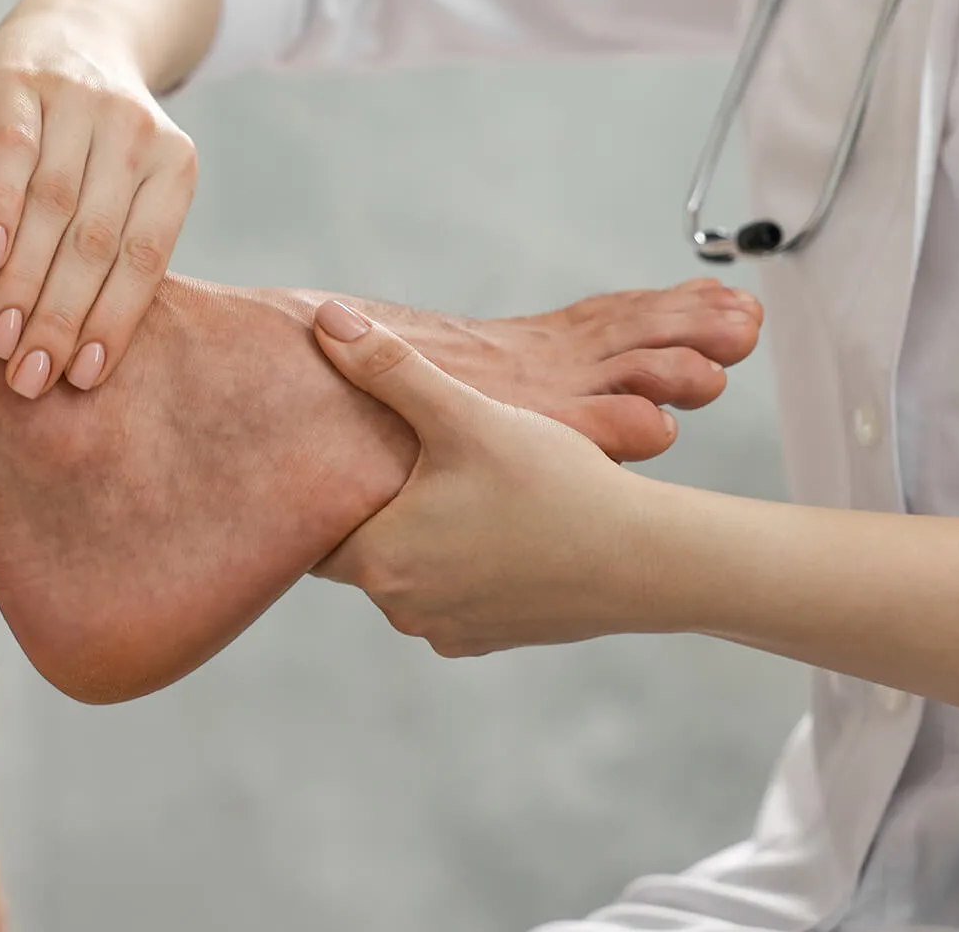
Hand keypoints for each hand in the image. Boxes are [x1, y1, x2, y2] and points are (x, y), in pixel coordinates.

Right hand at [0, 0, 197, 398]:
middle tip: (28, 378)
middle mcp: (136, 131)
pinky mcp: (23, 79)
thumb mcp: (128, 184)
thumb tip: (82, 364)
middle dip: (61, 318)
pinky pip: (13, 150)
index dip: (114, 322)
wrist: (75, 28)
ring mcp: (80, 100)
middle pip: (97, 241)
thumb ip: (114, 251)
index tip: (81, 380)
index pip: (144, 259)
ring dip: (24, 280)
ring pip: (54, 204)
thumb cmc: (97, 143)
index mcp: (175, 166)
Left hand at [310, 300, 665, 656]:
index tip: (332, 454)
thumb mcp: (465, 415)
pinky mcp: (484, 640)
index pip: (314, 526)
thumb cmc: (554, 484)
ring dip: (419, 538)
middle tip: (397, 459)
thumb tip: (327, 319)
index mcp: (378, 559)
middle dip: (374, 508)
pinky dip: (461, 566)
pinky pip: (450, 596)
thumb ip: (389, 368)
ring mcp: (443, 629)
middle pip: (360, 549)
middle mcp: (400, 607)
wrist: (644, 560)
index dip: (321, 488)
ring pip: (407, 572)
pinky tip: (493, 525)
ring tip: (450, 488)